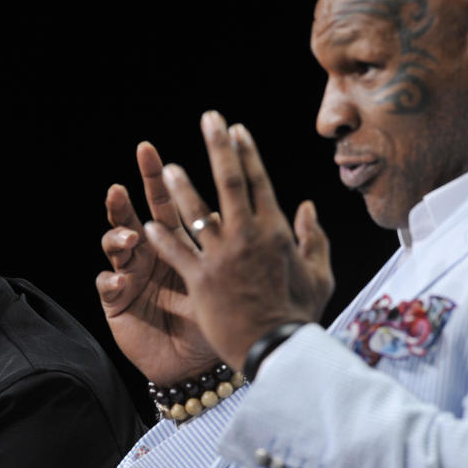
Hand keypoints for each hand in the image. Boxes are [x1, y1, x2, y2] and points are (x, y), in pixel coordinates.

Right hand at [96, 141, 221, 384]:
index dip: (154, 176)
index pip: (163, 202)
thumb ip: (218, 245)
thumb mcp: (219, 278)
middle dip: (123, 198)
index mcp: (174, 242)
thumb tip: (223, 208)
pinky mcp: (116, 301)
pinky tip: (122, 282)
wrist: (197, 364)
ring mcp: (130, 275)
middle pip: (131, 216)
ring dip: (117, 237)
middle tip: (120, 184)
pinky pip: (107, 284)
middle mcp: (148, 253)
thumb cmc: (212, 319)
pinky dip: (112, 280)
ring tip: (129, 239)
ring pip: (113, 245)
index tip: (148, 149)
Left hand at [142, 111, 333, 370]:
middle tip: (209, 118)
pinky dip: (162, 238)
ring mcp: (223, 258)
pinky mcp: (201, 281)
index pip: (260, 182)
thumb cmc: (299, 314)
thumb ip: (315, 238)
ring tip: (166, 167)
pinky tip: (148, 223)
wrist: (277, 349)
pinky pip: (177, 253)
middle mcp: (248, 237)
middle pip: (231, 182)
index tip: (237, 129)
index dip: (247, 152)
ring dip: (182, 187)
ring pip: (197, 213)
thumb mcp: (319, 275)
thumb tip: (308, 207)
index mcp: (277, 232)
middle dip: (219, 146)